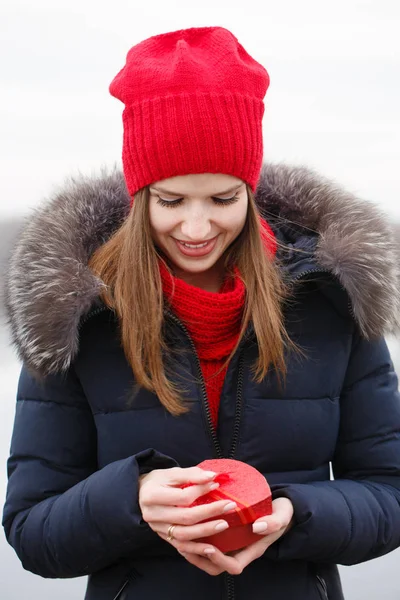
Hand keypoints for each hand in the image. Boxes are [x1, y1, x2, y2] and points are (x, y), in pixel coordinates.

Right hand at [138, 466, 238, 554]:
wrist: (140, 494)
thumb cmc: (158, 481)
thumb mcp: (171, 472)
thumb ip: (191, 474)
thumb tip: (212, 476)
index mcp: (152, 496)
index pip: (182, 497)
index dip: (201, 491)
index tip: (216, 484)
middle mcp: (153, 515)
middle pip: (185, 517)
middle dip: (210, 512)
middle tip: (229, 505)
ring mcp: (157, 529)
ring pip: (184, 535)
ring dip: (206, 531)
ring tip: (224, 524)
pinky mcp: (163, 538)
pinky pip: (181, 546)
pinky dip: (197, 549)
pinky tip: (212, 548)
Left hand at [178, 497, 293, 575]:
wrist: (283, 509)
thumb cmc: (282, 514)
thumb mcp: (282, 516)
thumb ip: (273, 522)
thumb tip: (257, 527)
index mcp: (252, 550)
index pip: (234, 566)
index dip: (219, 561)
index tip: (209, 547)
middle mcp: (240, 551)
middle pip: (216, 567)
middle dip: (199, 559)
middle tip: (185, 544)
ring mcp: (233, 544)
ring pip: (209, 558)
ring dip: (194, 551)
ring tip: (180, 538)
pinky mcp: (227, 535)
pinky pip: (209, 543)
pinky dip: (197, 540)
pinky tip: (188, 528)